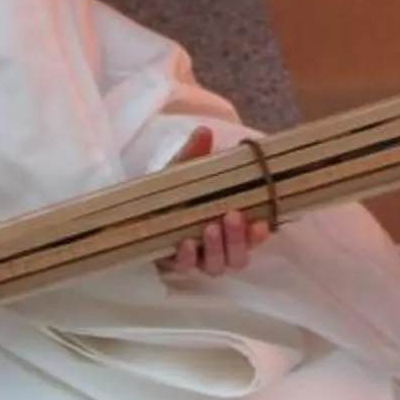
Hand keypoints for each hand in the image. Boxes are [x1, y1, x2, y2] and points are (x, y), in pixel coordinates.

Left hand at [157, 125, 273, 276]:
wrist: (138, 207)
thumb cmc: (173, 191)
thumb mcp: (184, 171)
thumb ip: (195, 154)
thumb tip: (204, 131)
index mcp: (230, 227)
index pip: (253, 237)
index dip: (259, 235)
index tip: (261, 223)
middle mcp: (219, 249)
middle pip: (238, 257)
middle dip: (239, 239)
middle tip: (233, 216)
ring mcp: (197, 260)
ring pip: (217, 267)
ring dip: (217, 249)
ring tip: (210, 228)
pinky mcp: (173, 265)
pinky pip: (185, 268)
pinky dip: (187, 258)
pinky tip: (185, 243)